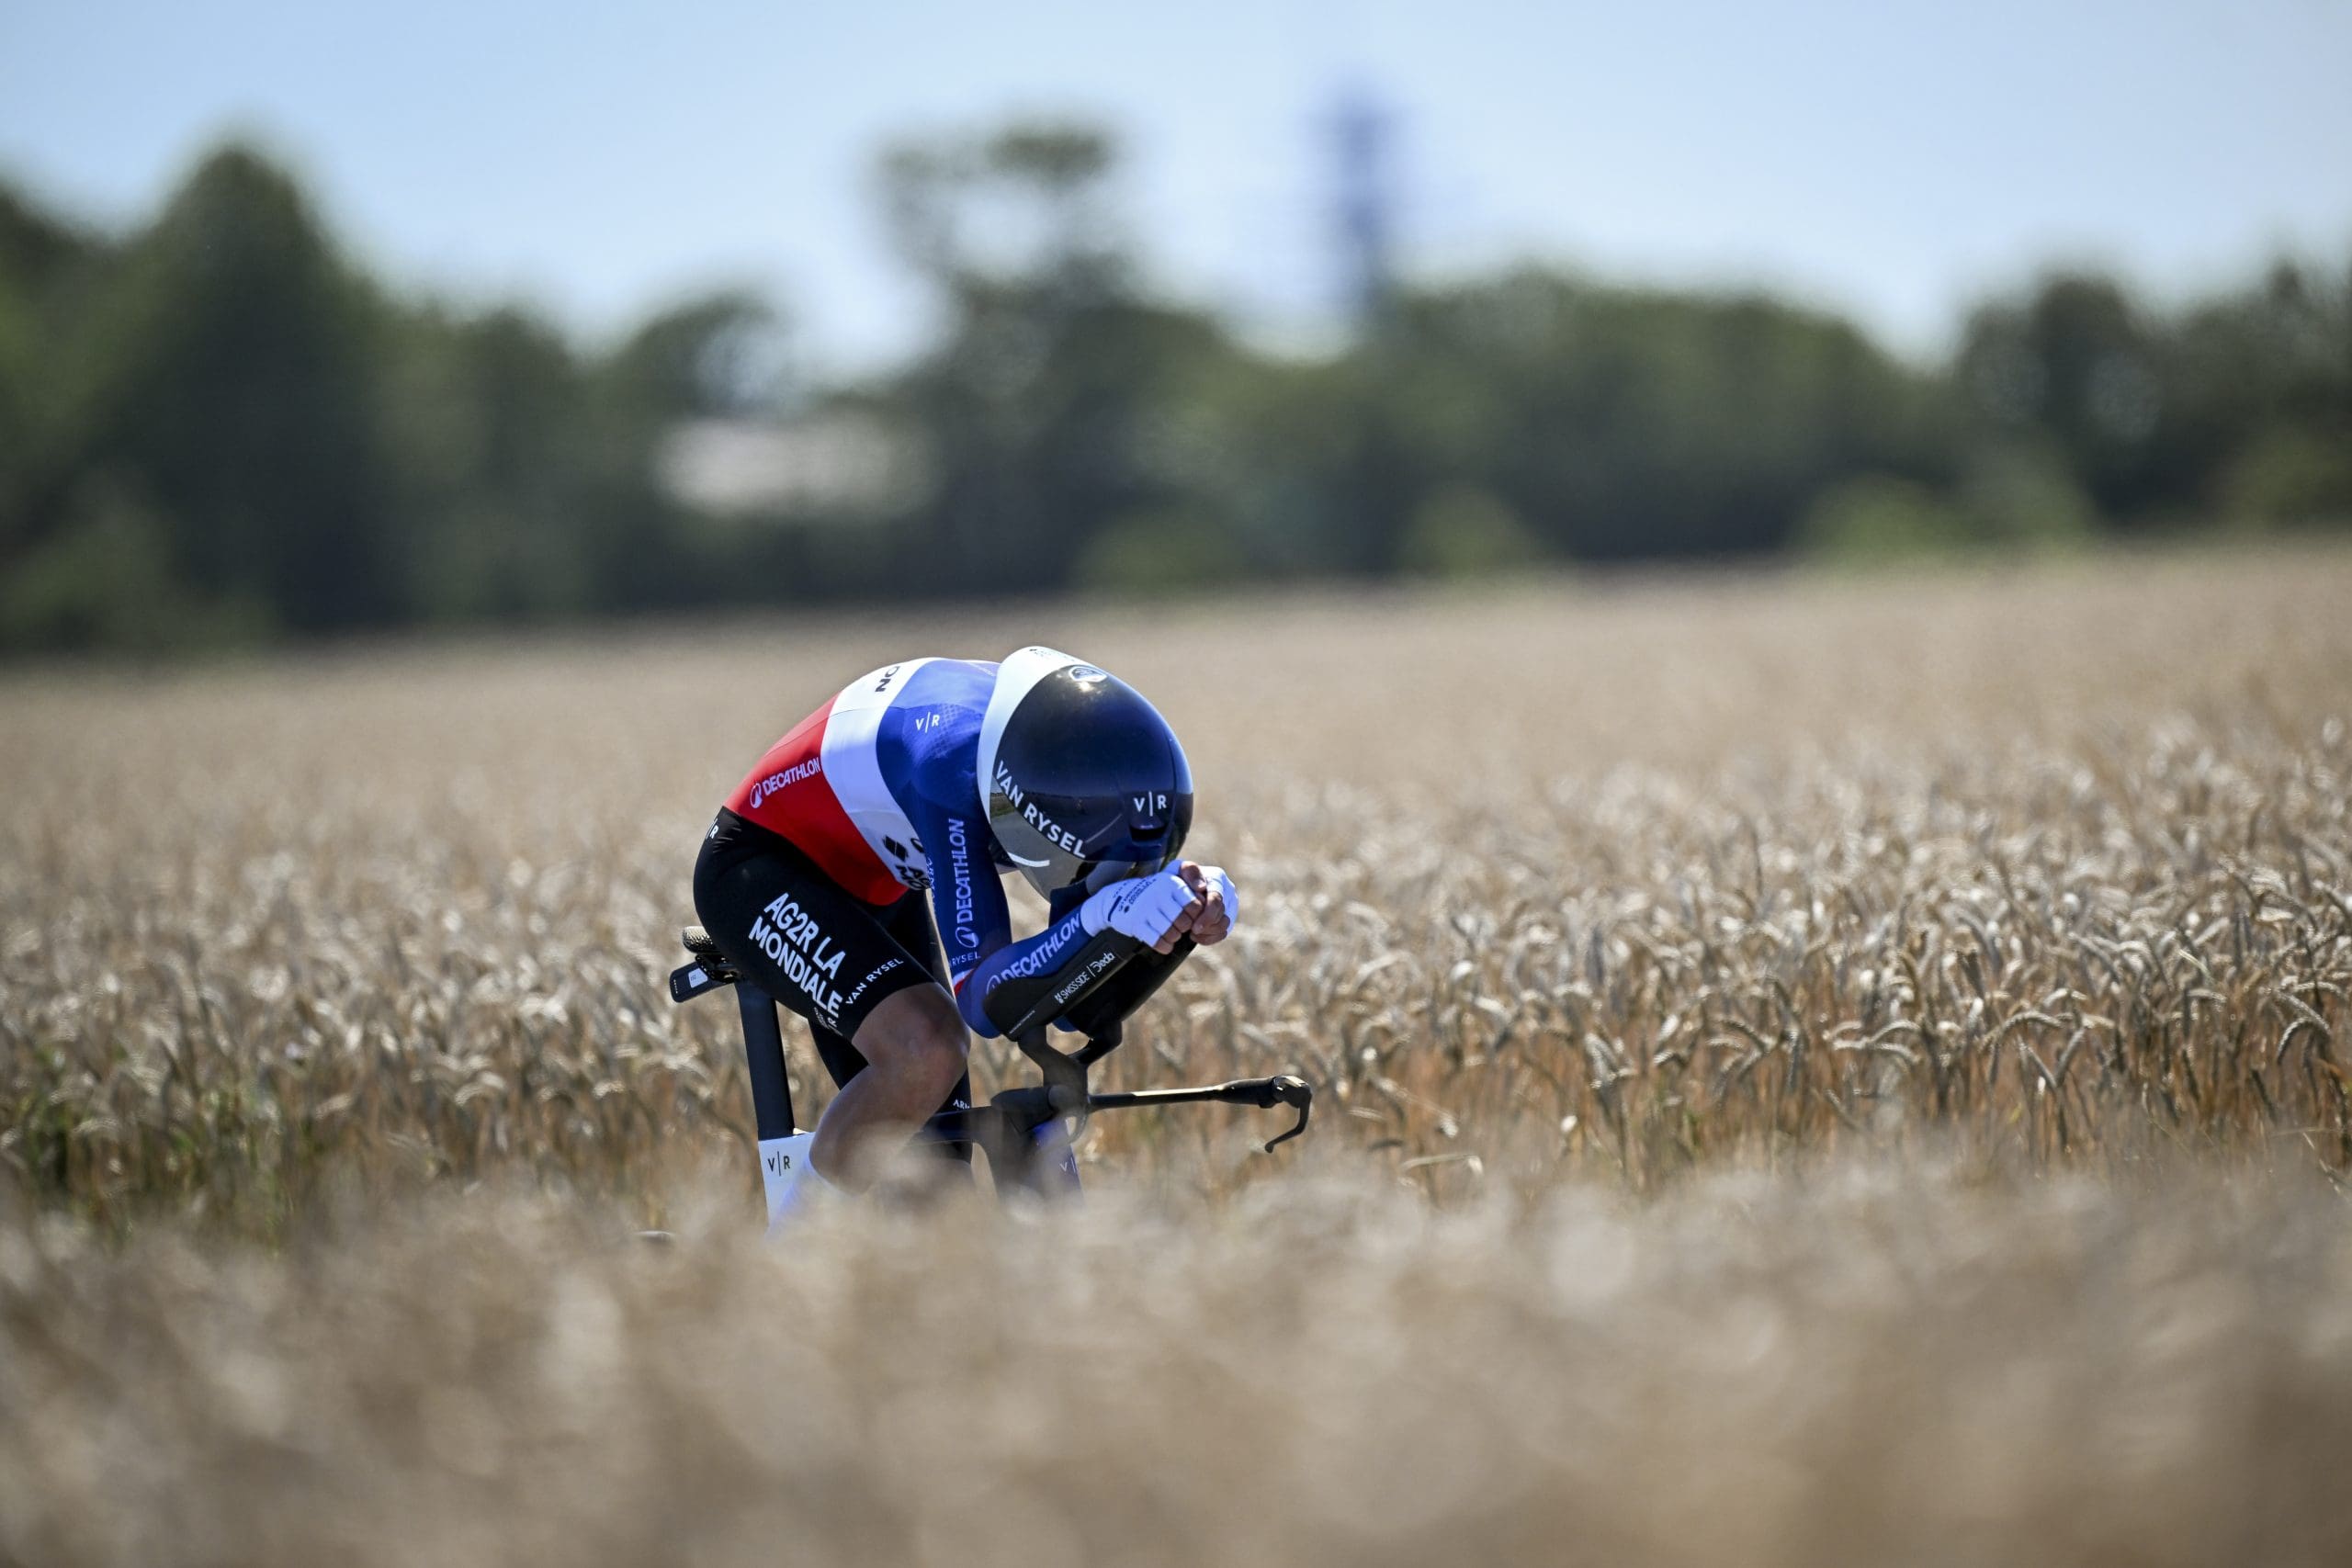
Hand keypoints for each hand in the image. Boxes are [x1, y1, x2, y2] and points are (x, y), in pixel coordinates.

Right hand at [1082, 870, 1204, 953]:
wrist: (1120, 898)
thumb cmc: (1156, 892)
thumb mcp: (1172, 880)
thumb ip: (1192, 884)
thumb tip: (1205, 895)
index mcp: (1171, 882)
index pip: (1196, 906)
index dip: (1197, 916)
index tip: (1191, 917)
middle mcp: (1158, 893)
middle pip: (1184, 922)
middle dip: (1185, 928)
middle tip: (1181, 927)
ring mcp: (1145, 908)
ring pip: (1171, 933)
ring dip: (1174, 937)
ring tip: (1173, 934)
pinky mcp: (1136, 922)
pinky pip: (1157, 940)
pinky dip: (1164, 946)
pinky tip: (1165, 945)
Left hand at [1177, 861, 1237, 944]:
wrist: (1178, 888)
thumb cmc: (1177, 878)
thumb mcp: (1178, 870)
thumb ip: (1189, 871)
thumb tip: (1202, 887)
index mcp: (1218, 878)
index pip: (1217, 901)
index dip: (1207, 917)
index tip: (1194, 928)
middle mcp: (1227, 891)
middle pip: (1222, 916)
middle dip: (1206, 926)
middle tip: (1190, 931)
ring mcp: (1229, 905)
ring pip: (1225, 926)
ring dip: (1208, 933)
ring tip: (1192, 932)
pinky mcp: (1227, 917)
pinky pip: (1223, 933)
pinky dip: (1209, 937)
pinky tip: (1195, 935)